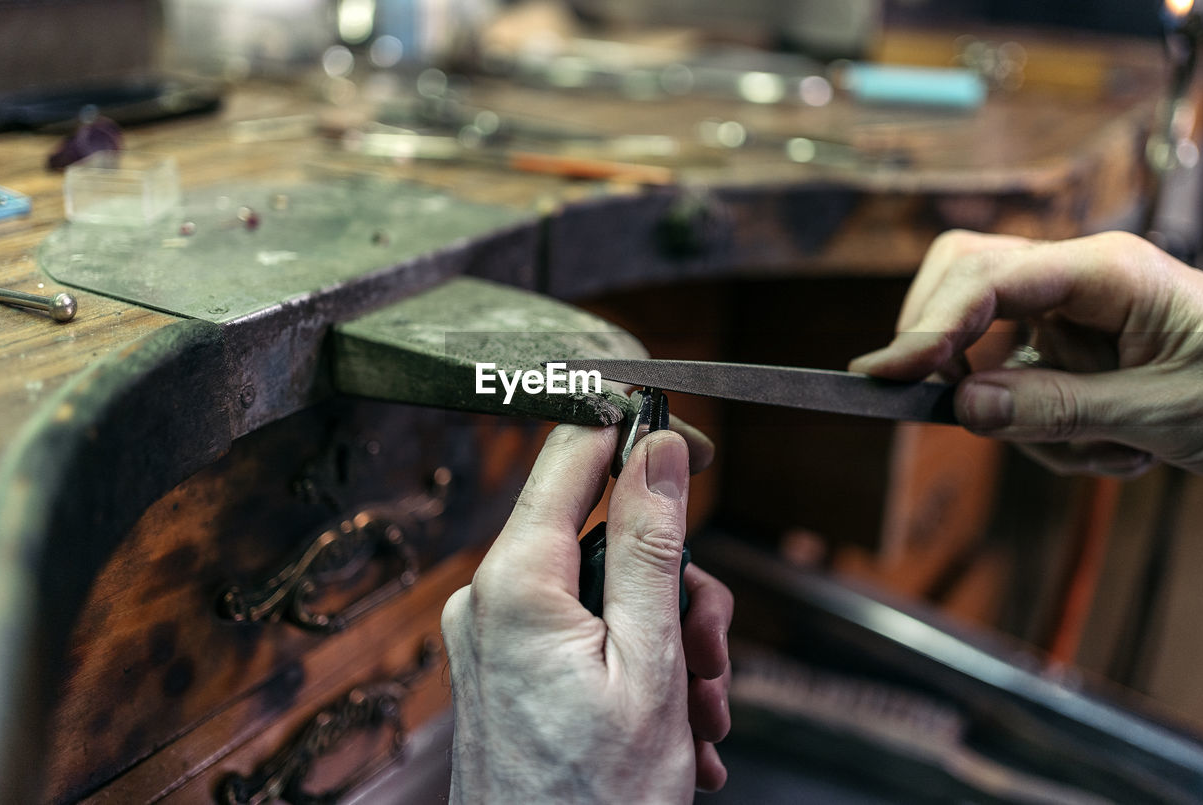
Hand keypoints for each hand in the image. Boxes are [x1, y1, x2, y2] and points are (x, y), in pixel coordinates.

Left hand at [442, 423, 732, 802]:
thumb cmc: (596, 803)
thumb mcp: (649, 660)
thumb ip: (649, 542)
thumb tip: (657, 448)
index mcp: (515, 584)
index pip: (571, 454)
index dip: (636, 434)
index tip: (692, 443)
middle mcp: (490, 602)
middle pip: (600, 537)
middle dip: (675, 586)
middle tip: (712, 652)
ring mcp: (494, 642)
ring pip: (602, 593)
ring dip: (668, 641)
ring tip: (698, 714)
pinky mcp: (505, 676)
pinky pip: (581, 637)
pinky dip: (637, 667)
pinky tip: (672, 727)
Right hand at [850, 230, 1202, 481]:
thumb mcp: (1167, 413)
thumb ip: (1062, 409)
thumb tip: (966, 409)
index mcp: (1111, 270)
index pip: (994, 277)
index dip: (933, 323)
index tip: (888, 374)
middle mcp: (1081, 278)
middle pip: (967, 280)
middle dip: (946, 348)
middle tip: (943, 408)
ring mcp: (1072, 312)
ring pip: (983, 344)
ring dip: (1020, 415)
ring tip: (1104, 452)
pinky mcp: (1070, 348)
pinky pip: (1013, 383)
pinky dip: (1042, 431)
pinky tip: (1110, 448)